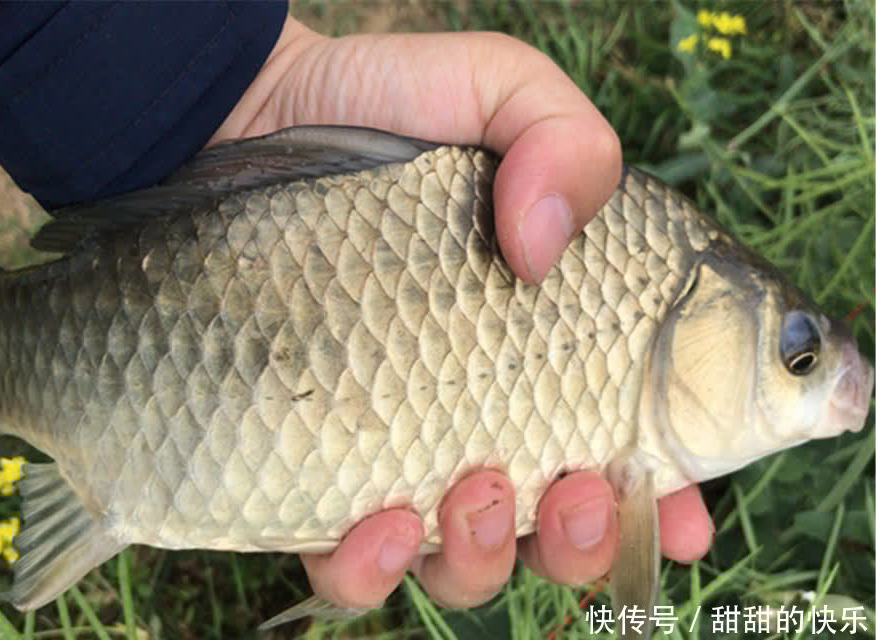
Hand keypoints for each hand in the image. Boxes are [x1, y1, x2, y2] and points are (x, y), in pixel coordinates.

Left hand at [213, 16, 713, 609]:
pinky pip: (350, 561)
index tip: (681, 512)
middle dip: (581, 542)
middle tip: (580, 488)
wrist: (245, 123)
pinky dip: (374, 567)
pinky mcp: (314, 464)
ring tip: (477, 492)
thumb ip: (564, 139)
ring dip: (486, 558)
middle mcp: (480, 410)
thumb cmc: (381, 108)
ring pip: (463, 562)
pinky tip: (379, 519)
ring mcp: (396, 445)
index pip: (628, 445)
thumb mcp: (496, 89)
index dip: (666, 500)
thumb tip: (544, 248)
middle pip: (555, 530)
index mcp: (547, 344)